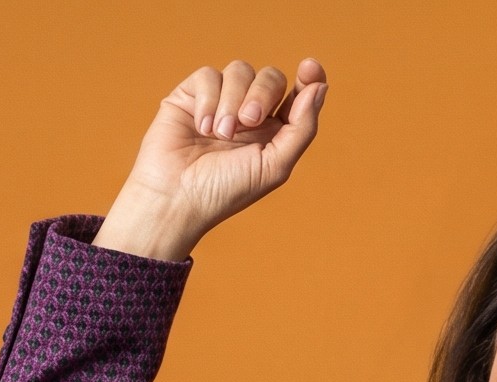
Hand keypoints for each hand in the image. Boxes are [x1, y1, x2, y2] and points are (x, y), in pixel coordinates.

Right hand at [93, 58, 327, 261]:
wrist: (176, 198)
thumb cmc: (225, 191)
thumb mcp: (275, 165)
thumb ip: (302, 127)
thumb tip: (320, 87)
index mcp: (273, 131)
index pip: (298, 93)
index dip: (309, 77)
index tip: (310, 68)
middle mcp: (248, 114)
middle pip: (271, 77)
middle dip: (262, 95)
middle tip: (248, 123)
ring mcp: (219, 103)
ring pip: (240, 70)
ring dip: (233, 101)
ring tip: (220, 134)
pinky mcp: (190, 96)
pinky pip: (209, 75)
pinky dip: (208, 99)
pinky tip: (201, 127)